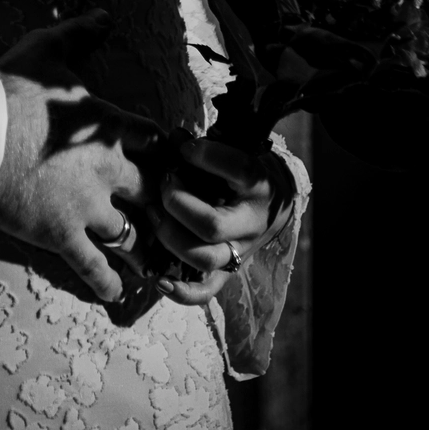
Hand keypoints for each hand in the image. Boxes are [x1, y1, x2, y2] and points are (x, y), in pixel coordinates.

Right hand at [0, 13, 149, 304]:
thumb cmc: (12, 88)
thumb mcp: (49, 49)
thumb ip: (82, 33)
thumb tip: (105, 16)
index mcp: (111, 127)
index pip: (157, 142)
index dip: (166, 153)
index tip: (172, 163)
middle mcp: (109, 170)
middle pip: (154, 193)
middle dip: (164, 207)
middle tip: (174, 220)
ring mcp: (88, 206)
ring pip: (132, 236)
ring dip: (145, 251)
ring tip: (157, 267)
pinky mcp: (62, 234)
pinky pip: (94, 266)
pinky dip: (106, 282)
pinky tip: (115, 294)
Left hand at [146, 137, 282, 306]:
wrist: (275, 203)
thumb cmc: (246, 172)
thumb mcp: (235, 152)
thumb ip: (205, 145)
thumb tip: (174, 137)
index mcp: (259, 186)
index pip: (238, 169)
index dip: (206, 155)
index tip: (184, 147)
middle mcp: (251, 223)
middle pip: (211, 225)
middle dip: (176, 204)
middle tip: (162, 183)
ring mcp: (239, 251)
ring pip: (203, 258)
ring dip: (169, 238)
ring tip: (153, 214)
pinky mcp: (228, 272)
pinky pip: (205, 291)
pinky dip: (181, 292)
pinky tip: (158, 281)